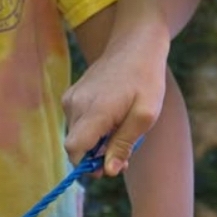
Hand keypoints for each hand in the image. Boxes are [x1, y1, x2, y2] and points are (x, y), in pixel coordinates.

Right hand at [62, 38, 168, 175]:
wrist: (135, 45)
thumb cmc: (145, 79)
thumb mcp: (145, 116)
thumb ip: (124, 144)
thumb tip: (109, 171)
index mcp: (94, 110)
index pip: (74, 149)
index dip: (87, 164)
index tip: (107, 167)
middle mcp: (76, 104)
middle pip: (76, 145)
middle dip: (96, 156)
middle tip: (123, 155)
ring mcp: (71, 97)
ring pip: (77, 134)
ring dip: (96, 142)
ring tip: (121, 134)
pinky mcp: (72, 94)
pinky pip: (77, 121)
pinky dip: (92, 128)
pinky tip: (112, 121)